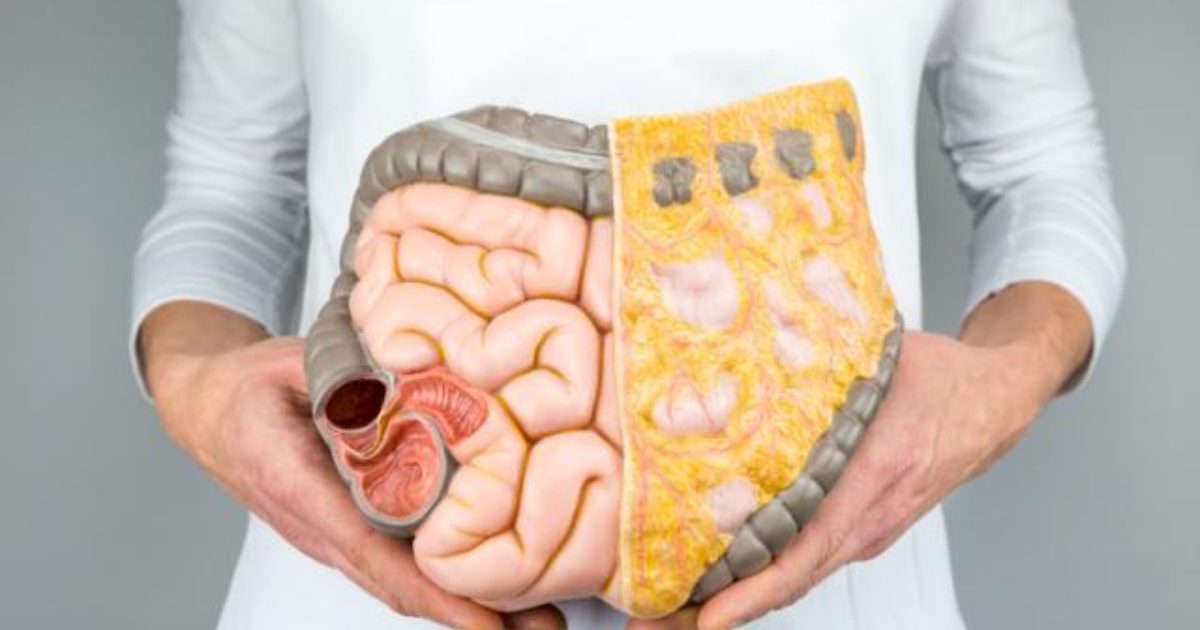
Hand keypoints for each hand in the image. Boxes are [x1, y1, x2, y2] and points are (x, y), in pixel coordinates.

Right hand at [143, 303, 563, 629]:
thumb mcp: (290, 365)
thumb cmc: (246, 388)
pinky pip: (398, 564)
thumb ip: (347, 375)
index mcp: (300, 489)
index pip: (374, 552)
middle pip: (401, 586)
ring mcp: (334, 537)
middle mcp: (320, 529)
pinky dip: (447, 583)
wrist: (206, 408)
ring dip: (469, 606)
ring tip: (539, 619)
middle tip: (548, 626)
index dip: (435, 591)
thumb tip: (413, 377)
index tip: (487, 624)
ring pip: (404, 583)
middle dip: (474, 614)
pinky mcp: (347, 531)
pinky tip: (495, 585)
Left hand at [631, 283, 1090, 629]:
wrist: (998, 402)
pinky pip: (810, 559)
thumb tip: (748, 338)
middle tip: (654, 622)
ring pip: (798, 575)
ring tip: (673, 609)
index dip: (757, 587)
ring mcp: (870, 530)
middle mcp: (871, 518)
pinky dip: (766, 577)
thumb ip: (820, 355)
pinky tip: (722, 575)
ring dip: (738, 597)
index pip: (809, 546)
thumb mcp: (881, 356)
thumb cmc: (944, 379)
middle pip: (791, 579)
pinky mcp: (866, 529)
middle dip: (722, 608)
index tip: (710, 616)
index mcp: (874, 475)